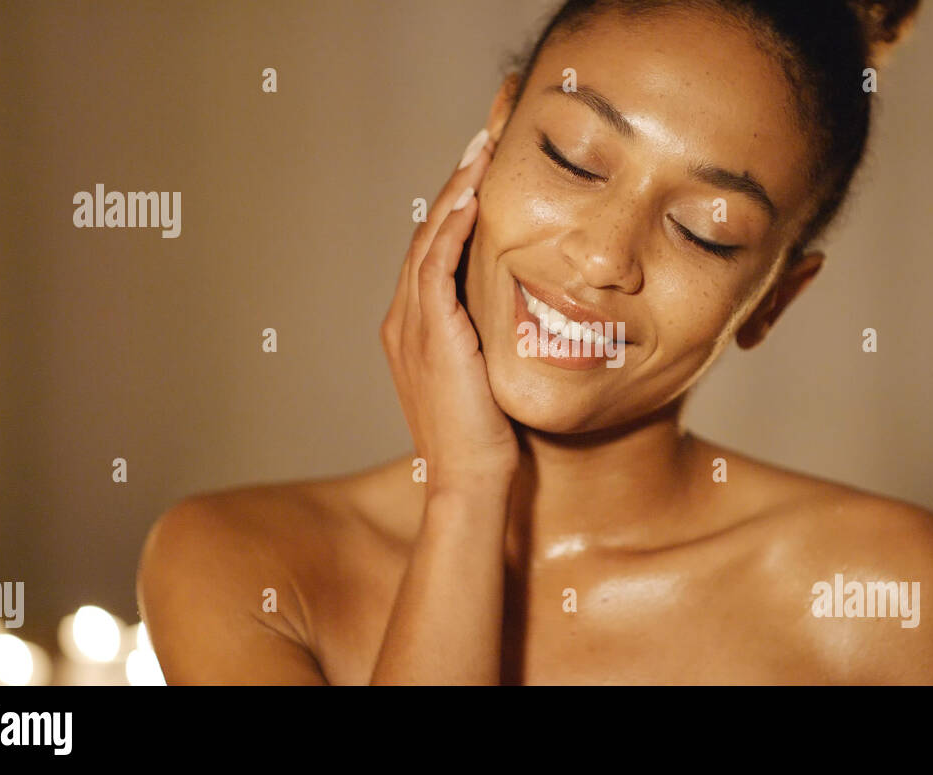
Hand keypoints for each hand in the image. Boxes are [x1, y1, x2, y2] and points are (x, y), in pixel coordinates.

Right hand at [380, 128, 517, 494]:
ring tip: (479, 152)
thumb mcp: (487, 376)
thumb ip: (492, 341)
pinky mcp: (430, 333)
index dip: (456, 209)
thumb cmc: (486, 440)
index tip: (483, 173)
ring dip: (454, 192)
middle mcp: (404, 321)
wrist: (471, 482)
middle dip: (454, 185)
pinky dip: (451, 227)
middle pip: (426, 235)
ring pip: (428, 240)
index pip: (434, 253)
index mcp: (415, 330)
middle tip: (480, 142)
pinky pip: (435, 265)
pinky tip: (471, 197)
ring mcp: (412, 326)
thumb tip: (528, 316)